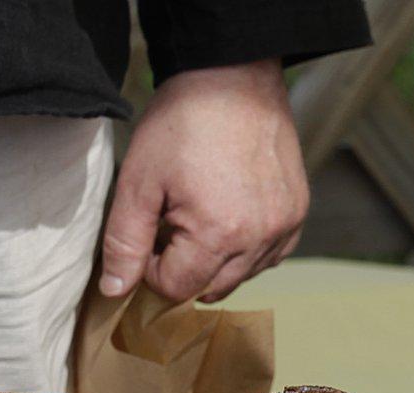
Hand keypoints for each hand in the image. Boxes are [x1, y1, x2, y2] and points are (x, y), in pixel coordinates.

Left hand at [98, 60, 306, 303]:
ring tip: (201, 215)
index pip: (178, 288)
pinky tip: (232, 219)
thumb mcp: (139, 180)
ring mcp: (284, 227)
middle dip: (184, 265)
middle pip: (212, 287)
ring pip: (243, 275)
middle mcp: (259, 239)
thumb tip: (116, 291)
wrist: (234, 79)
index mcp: (218, 234)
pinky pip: (271, 255)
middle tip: (171, 221)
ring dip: (216, 260)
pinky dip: (248, 250)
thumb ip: (125, 241)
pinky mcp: (297, 214)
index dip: (151, 267)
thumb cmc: (183, 123)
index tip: (148, 232)